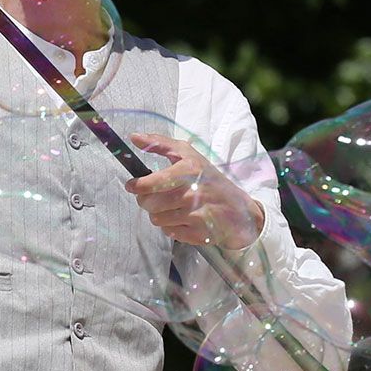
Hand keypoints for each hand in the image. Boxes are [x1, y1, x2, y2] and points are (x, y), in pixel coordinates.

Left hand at [125, 131, 263, 251]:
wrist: (239, 209)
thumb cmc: (208, 178)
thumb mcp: (188, 155)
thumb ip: (159, 143)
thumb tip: (134, 137)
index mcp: (188, 171)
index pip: (150, 183)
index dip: (136, 186)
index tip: (132, 185)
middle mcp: (192, 193)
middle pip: (150, 204)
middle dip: (146, 200)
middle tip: (153, 196)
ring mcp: (196, 215)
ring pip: (157, 219)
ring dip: (158, 214)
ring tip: (171, 206)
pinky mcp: (199, 234)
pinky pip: (169, 232)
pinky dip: (170, 226)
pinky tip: (181, 218)